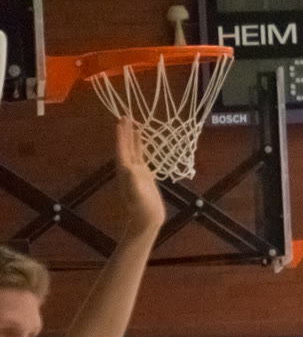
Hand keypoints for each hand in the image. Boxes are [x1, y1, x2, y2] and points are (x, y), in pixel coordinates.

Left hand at [112, 118, 165, 236]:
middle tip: (125, 115)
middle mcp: (128, 168)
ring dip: (132, 136)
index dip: (122, 136)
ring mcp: (135, 170)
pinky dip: (140, 145)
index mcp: (125, 171)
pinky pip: (141, 155)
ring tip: (133, 122)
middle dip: (125, 131)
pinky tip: (142, 138)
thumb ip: (133, 182)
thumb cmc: (143, 209)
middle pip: (125, 146)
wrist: (147, 220)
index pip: (122, 149)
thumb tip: (129, 167)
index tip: (121, 122)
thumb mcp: (138, 196)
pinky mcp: (143, 174)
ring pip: (132, 149)